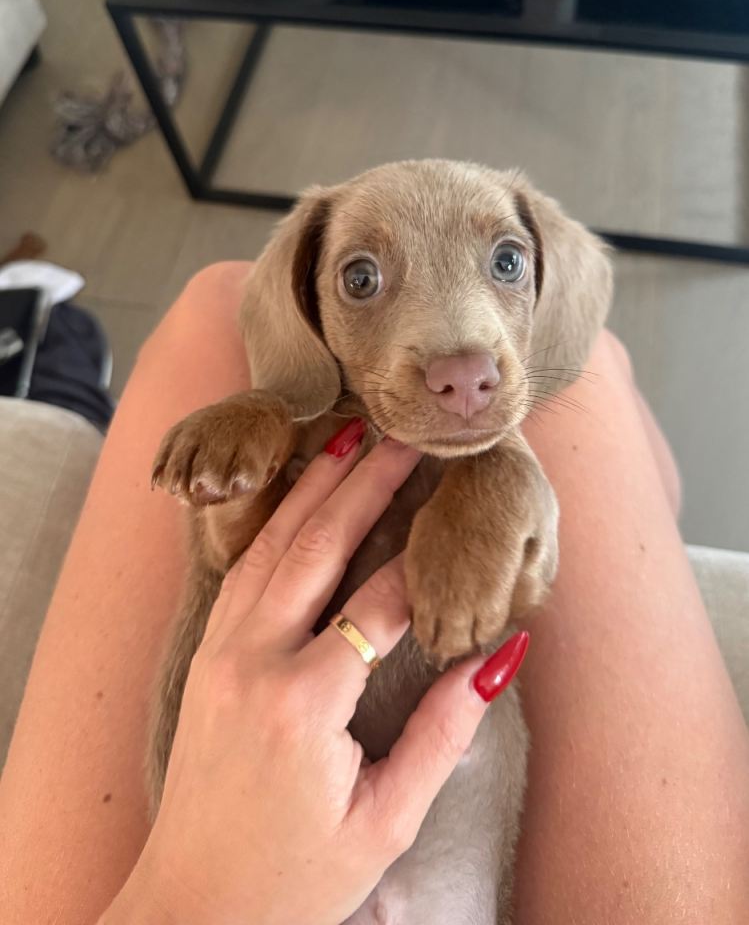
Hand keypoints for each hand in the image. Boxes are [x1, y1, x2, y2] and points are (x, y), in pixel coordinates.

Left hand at [103, 420, 527, 924]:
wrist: (192, 909)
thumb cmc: (295, 878)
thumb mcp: (387, 820)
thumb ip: (443, 734)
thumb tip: (498, 658)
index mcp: (302, 704)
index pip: (378, 606)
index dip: (427, 564)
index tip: (462, 521)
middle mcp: (252, 660)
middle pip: (317, 547)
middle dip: (367, 483)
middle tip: (407, 435)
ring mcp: (220, 651)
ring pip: (272, 546)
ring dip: (314, 486)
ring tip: (352, 435)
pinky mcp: (206, 655)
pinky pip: (244, 569)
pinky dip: (275, 521)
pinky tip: (300, 494)